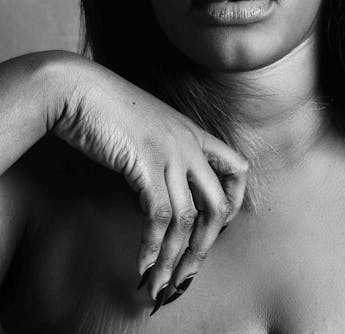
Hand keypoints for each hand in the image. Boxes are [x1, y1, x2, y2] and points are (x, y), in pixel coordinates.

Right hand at [47, 52, 248, 308]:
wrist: (77, 89)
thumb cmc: (105, 108)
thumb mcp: (147, 128)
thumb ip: (162, 153)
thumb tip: (159, 192)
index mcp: (193, 132)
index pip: (237, 168)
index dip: (233, 203)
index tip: (213, 228)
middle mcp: (188, 143)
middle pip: (219, 204)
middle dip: (205, 247)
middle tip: (186, 274)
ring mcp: (169, 153)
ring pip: (189, 219)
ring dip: (174, 259)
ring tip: (160, 284)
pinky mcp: (145, 164)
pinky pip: (159, 217)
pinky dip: (151, 247)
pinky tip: (142, 264)